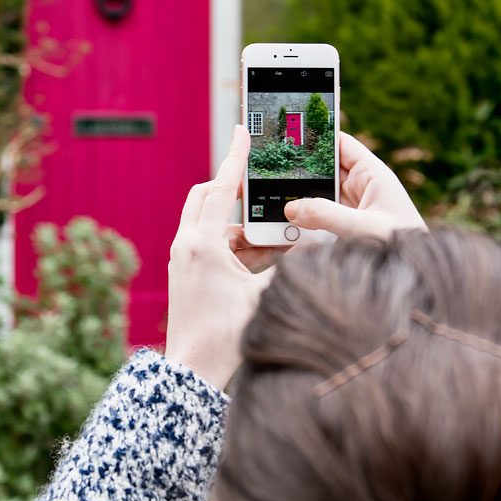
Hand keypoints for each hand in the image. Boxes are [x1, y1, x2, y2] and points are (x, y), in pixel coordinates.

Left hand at [165, 126, 274, 390]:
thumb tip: (318, 247)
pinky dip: (232, 244)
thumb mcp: (265, 295)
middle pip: (206, 197)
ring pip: (209, 222)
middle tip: (258, 184)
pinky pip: (209, 244)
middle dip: (232, 188)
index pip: (220, 188)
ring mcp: (182, 259)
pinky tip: (258, 258)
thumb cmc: (225, 335)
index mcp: (202, 243)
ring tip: (270, 235)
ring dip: (237, 223)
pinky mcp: (184, 273)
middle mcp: (186, 245)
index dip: (236, 158)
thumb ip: (290, 266)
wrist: (191, 370)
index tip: (243, 131)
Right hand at [284, 132, 425, 239]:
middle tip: (271, 173)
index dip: (318, 136)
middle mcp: (362, 190)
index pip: (341, 144)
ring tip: (273, 203)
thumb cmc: (403, 248)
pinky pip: (319, 222)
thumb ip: (326, 215)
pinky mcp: (345, 232)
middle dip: (300, 174)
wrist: (415, 280)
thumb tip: (291, 208)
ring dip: (299, 203)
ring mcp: (353, 211)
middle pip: (324, 172)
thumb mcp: (363, 228)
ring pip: (318, 198)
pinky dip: (303, 225)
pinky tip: (285, 230)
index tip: (290, 134)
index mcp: (373, 175)